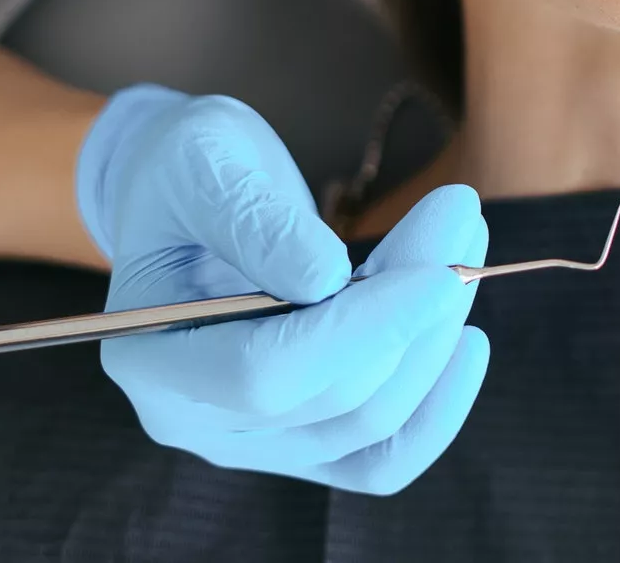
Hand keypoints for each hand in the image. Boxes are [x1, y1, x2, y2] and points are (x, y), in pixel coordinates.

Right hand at [76, 85, 488, 493]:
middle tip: (458, 215)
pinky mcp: (303, 439)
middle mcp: (194, 418)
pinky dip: (435, 408)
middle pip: (331, 398)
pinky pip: (379, 458)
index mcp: (150, 354)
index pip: (261, 374)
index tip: (437, 272)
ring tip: (463, 240)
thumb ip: (255, 221)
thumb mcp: (204, 161)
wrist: (189, 197)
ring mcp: (251, 440)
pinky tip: (469, 342)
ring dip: (435, 336)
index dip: (358, 330)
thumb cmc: (187, 171)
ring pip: (370, 421)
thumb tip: (326, 279)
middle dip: (413, 311)